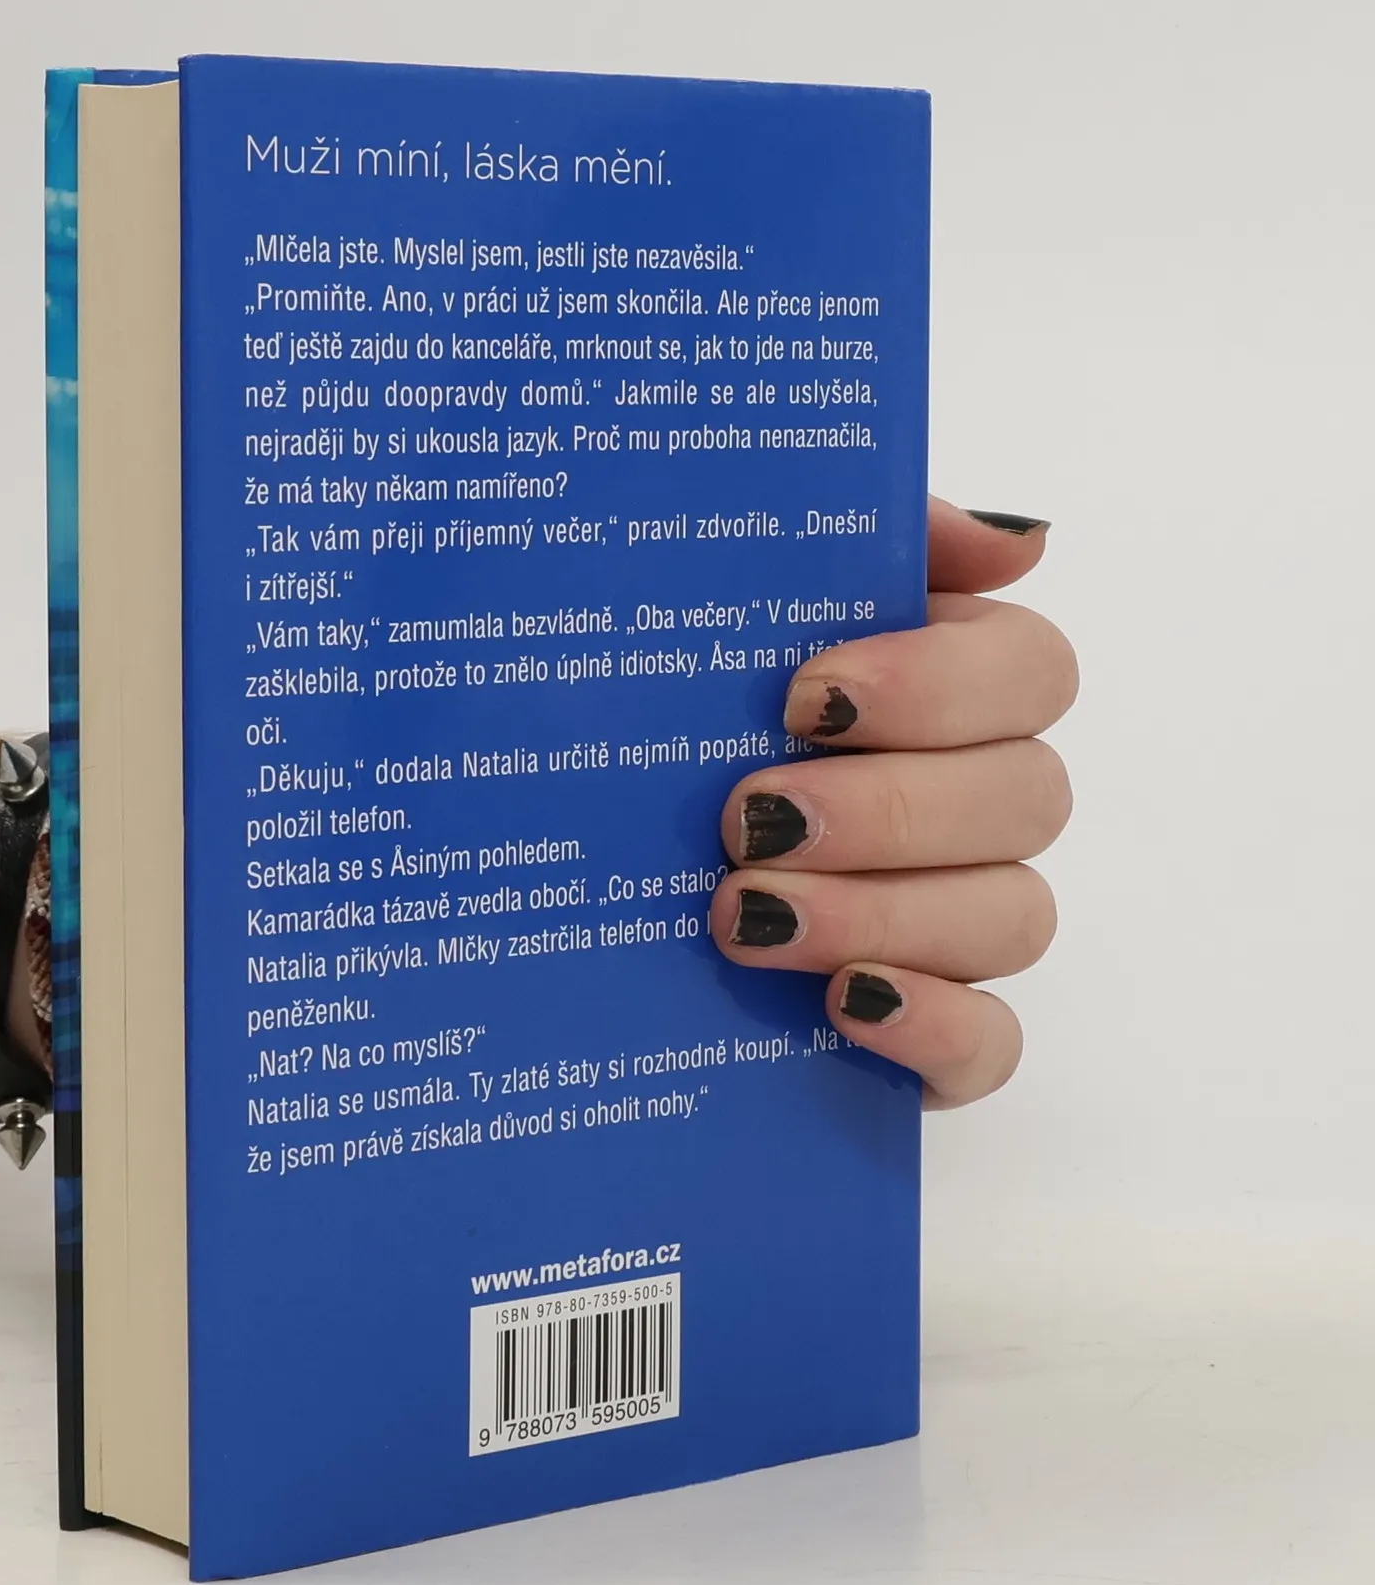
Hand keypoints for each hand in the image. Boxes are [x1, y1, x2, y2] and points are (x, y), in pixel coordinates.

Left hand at [711, 502, 1075, 1107]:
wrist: (553, 856)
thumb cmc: (654, 708)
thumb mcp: (720, 600)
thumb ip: (850, 539)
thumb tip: (1016, 540)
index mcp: (942, 685)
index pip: (1032, 670)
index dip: (939, 686)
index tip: (803, 700)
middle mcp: (970, 803)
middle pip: (1027, 797)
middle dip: (887, 808)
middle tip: (745, 818)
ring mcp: (956, 926)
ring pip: (1013, 918)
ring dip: (883, 913)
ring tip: (740, 917)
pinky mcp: (928, 1034)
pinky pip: (992, 1045)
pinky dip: (936, 1029)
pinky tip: (846, 1006)